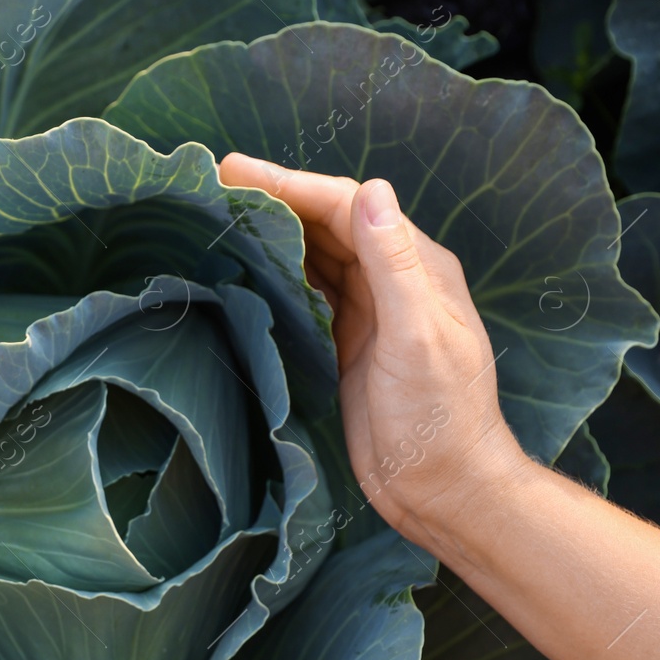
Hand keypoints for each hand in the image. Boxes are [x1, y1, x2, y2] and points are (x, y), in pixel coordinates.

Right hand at [218, 154, 531, 550]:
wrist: (442, 487)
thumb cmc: (438, 417)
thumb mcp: (417, 337)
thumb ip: (394, 265)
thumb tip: (371, 191)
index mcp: (417, 268)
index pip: (348, 208)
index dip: (293, 184)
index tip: (239, 172)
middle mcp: (394, 282)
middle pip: (328, 223)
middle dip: (276, 198)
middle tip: (217, 179)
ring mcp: (370, 314)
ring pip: (316, 255)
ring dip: (274, 230)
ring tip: (223, 211)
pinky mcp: (349, 345)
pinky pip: (310, 293)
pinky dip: (278, 272)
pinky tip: (249, 266)